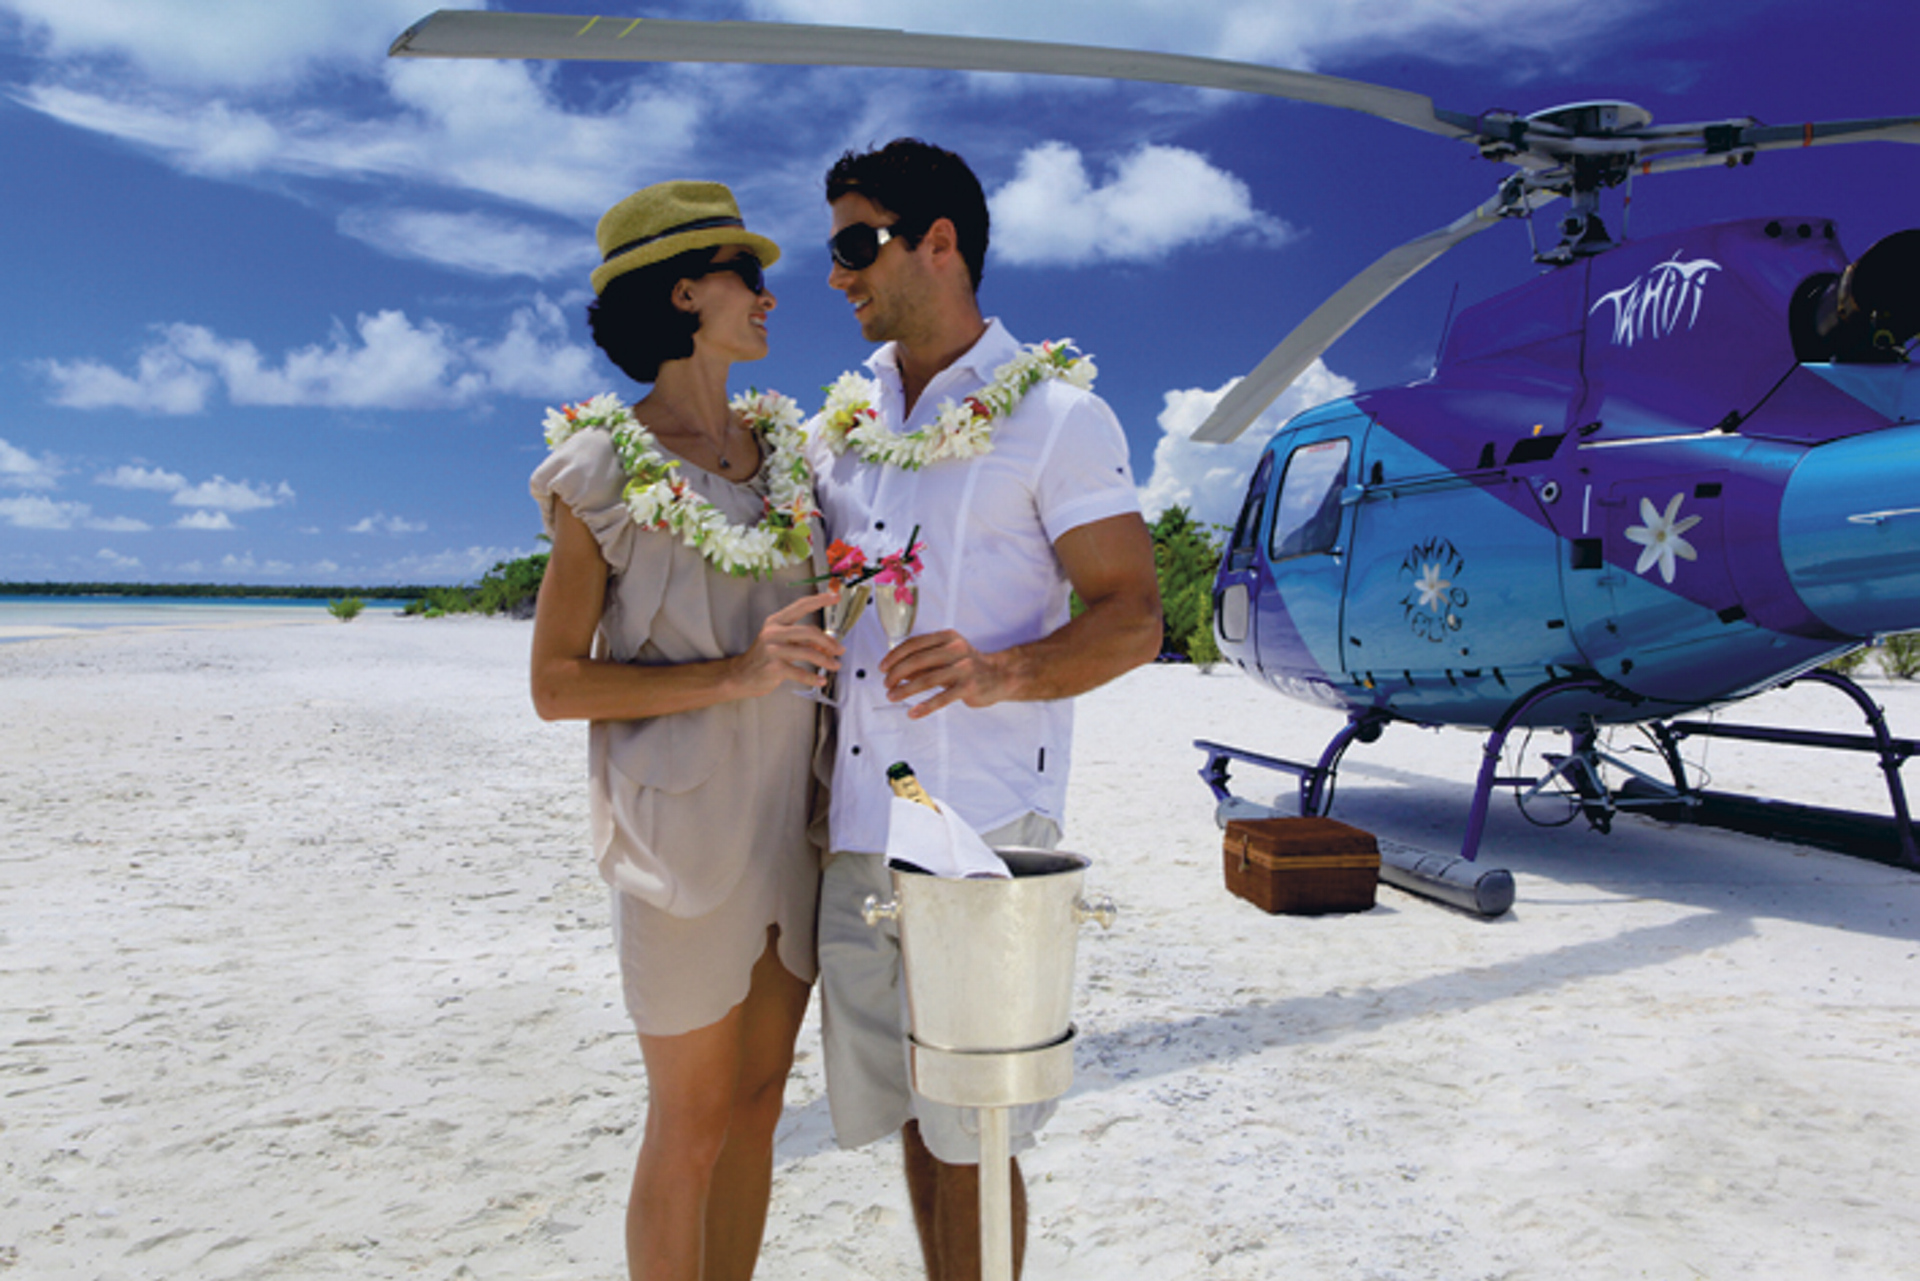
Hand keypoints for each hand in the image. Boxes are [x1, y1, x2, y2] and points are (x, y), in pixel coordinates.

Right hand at [734, 589, 843, 696]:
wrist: (741, 675)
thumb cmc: (763, 658)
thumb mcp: (781, 642)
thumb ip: (803, 640)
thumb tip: (827, 644)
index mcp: (776, 621)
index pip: (801, 605)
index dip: (820, 600)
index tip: (836, 596)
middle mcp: (774, 632)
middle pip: (809, 631)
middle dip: (829, 642)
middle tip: (839, 650)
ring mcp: (773, 650)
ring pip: (808, 652)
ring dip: (825, 660)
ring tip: (834, 666)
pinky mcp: (774, 668)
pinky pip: (800, 672)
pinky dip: (813, 677)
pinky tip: (821, 680)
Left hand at [878, 629, 1009, 717]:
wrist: (1001, 675)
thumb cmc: (969, 665)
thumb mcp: (947, 655)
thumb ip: (924, 661)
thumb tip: (896, 670)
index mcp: (947, 637)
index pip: (914, 643)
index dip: (895, 655)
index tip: (883, 667)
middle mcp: (955, 649)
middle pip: (917, 660)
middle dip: (896, 673)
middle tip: (886, 684)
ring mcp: (963, 668)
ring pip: (926, 679)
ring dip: (905, 690)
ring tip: (892, 696)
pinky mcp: (968, 687)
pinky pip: (942, 698)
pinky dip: (924, 706)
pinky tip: (913, 712)